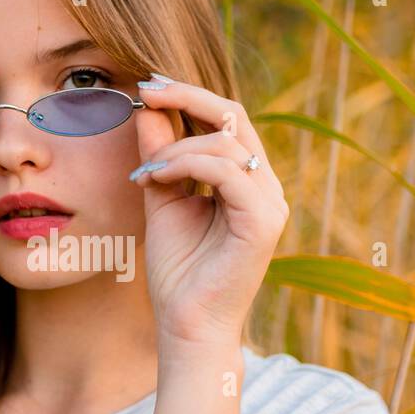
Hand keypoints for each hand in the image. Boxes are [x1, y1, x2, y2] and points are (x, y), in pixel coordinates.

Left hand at [129, 77, 288, 347]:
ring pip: (225, 143)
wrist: (187, 327)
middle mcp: (265, 187)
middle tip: (146, 90)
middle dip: (187, 98)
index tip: (148, 85)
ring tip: (144, 172)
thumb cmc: (178, 272)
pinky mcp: (263, 221)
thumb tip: (146, 108)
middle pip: (235, 116)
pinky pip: (226, 171)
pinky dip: (185, 165)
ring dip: (174, 148)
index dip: (190, 96)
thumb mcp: (162, 200)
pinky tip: (155, 179)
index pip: (227, 120)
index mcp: (246, 180)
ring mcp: (270, 203)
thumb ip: (159, 157)